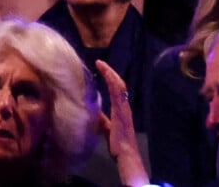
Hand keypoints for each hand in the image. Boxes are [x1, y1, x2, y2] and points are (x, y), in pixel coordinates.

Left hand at [96, 60, 149, 186]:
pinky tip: (106, 73)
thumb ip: (101, 121)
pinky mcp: (122, 110)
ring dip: (110, 73)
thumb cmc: (118, 145)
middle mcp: (124, 106)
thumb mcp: (107, 130)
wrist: (126, 155)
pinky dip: (112, 80)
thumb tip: (93, 113)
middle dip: (109, 72)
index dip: (109, 77)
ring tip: (101, 64)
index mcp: (121, 109)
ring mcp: (124, 107)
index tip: (100, 68)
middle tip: (100, 63)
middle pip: (118, 84)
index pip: (115, 89)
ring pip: (119, 85)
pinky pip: (118, 91)